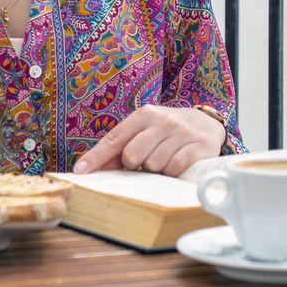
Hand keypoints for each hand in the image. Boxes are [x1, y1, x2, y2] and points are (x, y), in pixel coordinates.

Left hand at [73, 105, 225, 176]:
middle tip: (144, 161)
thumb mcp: (144, 131)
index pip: (115, 138)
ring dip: (156, 169)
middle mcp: (163, 120)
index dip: (97, 156)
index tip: (81, 171)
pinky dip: (172, 172)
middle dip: (134, 165)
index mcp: (144, 114)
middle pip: (132, 155)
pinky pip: (174, 168)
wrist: (206, 122)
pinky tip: (176, 163)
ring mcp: (182, 132)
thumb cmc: (167, 130)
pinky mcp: (199, 146)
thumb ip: (120, 147)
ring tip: (164, 159)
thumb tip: (91, 167)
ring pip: (154, 165)